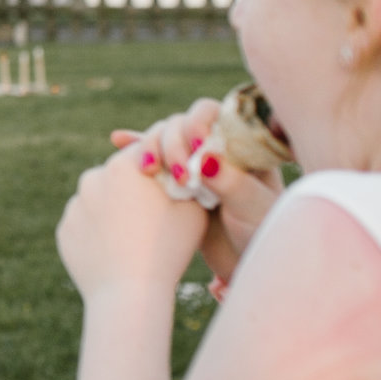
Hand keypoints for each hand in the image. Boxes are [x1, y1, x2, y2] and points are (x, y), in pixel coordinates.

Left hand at [57, 143, 211, 303]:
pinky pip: (86, 225)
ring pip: (99, 200)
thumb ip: (187, 181)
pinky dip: (99, 232)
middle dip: (134, 187)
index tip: (172, 182)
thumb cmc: (168, 248)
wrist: (129, 294)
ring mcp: (74, 206)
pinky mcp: (64, 231)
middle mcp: (91, 179)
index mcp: (123, 166)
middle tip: (153, 212)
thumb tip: (184, 171)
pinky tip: (116, 249)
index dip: (162, 165)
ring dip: (114, 209)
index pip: (146, 152)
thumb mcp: (194, 208)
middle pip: (118, 175)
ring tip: (135, 236)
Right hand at [111, 100, 283, 286]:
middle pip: (181, 126)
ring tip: (146, 168)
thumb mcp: (253, 208)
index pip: (212, 114)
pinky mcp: (177, 186)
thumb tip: (206, 159)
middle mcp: (215, 148)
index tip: (196, 149)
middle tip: (178, 178)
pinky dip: (137, 151)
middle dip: (171, 144)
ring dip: (151, 148)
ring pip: (164, 142)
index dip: (197, 124)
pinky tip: (118, 141)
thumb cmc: (263, 234)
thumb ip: (232, 182)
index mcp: (240, 145)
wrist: (250, 265)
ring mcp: (193, 166)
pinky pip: (155, 162)